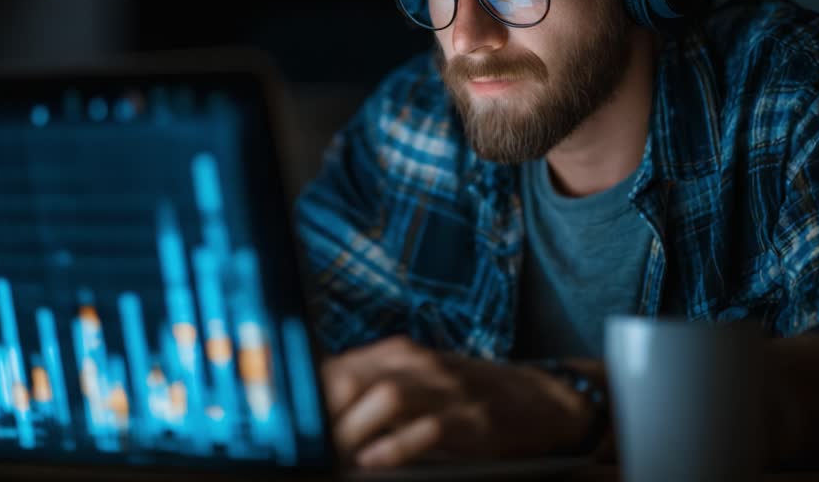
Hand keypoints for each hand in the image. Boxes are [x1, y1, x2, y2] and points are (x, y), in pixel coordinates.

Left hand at [320, 335, 597, 467]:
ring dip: (354, 431)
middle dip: (322, 414)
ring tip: (334, 457)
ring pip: (386, 398)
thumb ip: (371, 390)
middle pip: (353, 379)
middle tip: (304, 447)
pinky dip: (396, 446)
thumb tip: (316, 412)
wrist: (537, 400)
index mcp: (398, 355)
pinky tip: (374, 462)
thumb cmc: (467, 397)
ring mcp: (446, 389)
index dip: (304, 396)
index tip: (281, 422)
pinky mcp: (471, 419)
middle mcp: (418, 364)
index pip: (336, 367)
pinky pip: (428, 429)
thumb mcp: (418, 382)